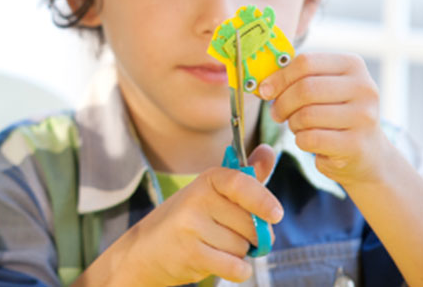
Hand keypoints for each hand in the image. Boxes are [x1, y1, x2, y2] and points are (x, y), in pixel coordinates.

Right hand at [102, 146, 281, 285]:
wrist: (146, 248)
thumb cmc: (188, 219)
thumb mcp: (212, 193)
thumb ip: (245, 176)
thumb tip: (269, 150)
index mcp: (207, 179)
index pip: (240, 183)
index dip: (262, 199)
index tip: (276, 214)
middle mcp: (197, 198)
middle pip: (251, 224)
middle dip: (251, 236)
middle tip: (228, 233)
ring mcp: (191, 226)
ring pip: (243, 247)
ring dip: (237, 253)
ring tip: (213, 245)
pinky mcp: (191, 253)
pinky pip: (236, 267)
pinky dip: (237, 270)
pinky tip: (221, 263)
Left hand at [260, 52, 386, 186]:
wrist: (367, 153)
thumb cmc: (334, 114)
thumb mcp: (322, 88)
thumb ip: (296, 79)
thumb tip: (264, 84)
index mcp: (353, 65)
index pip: (306, 62)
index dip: (279, 77)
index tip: (266, 90)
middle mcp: (364, 88)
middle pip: (305, 88)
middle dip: (282, 103)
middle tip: (276, 113)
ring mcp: (364, 117)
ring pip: (306, 115)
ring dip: (293, 123)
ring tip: (298, 126)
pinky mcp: (356, 144)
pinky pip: (310, 138)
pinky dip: (301, 141)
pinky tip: (310, 141)